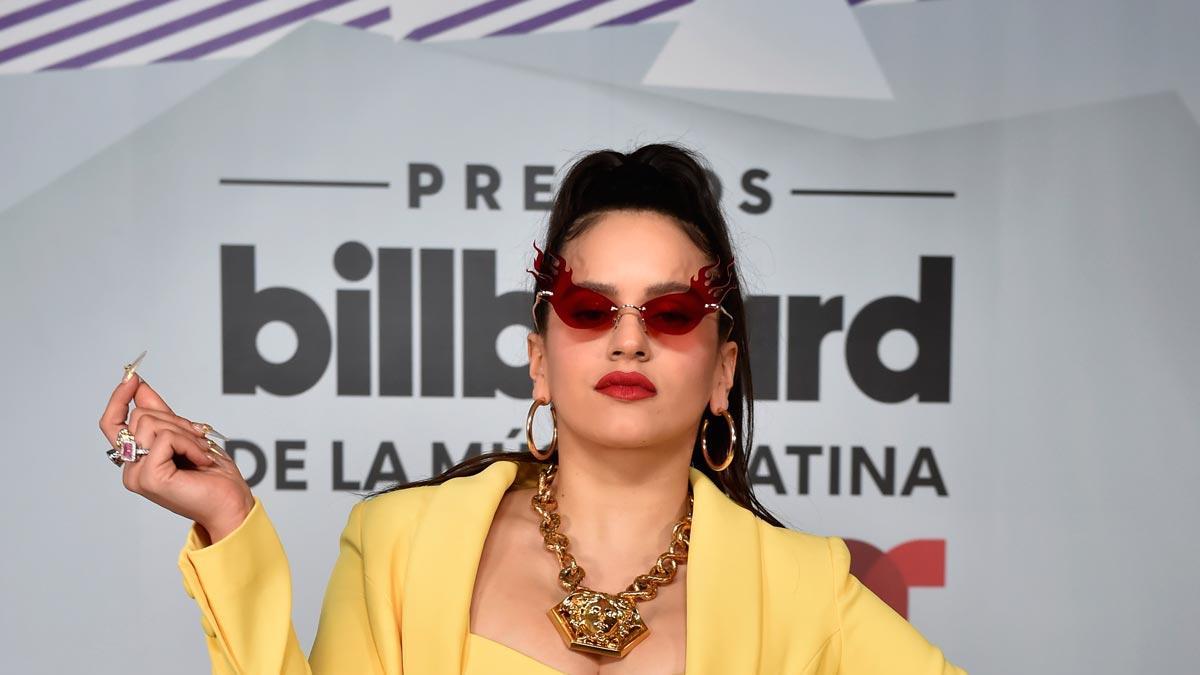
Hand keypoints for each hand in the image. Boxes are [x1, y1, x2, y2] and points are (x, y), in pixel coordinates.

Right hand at [99, 372, 254, 543]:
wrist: (230, 502)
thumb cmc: (212, 474)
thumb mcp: (185, 435)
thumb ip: (161, 414)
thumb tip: (139, 385)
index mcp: (136, 459)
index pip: (112, 423)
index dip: (119, 398)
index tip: (133, 378)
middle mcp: (130, 469)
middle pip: (140, 416)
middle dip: (175, 419)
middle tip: (198, 438)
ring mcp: (136, 475)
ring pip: (152, 425)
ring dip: (186, 432)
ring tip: (201, 453)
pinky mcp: (149, 478)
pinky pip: (165, 439)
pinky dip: (190, 444)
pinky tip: (201, 460)